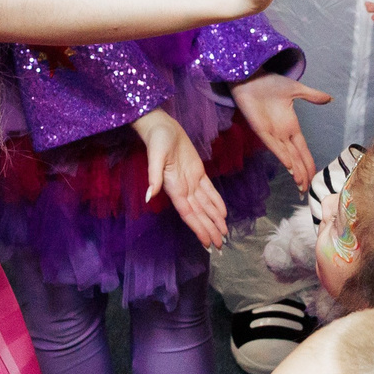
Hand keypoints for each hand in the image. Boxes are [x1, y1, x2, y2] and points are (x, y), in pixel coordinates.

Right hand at [137, 107, 228, 249]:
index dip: (198, 228)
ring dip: (214, 220)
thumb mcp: (155, 157)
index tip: (207, 242)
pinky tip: (223, 213)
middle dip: (209, 229)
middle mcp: (184, 189)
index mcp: (174, 188)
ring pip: (205, 205)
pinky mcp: (198, 172)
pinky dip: (216, 202)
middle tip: (221, 246)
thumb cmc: (157, 141)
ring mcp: (191, 181)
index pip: (189, 214)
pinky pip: (209, 191)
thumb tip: (150, 196)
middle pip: (199, 214)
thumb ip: (154, 177)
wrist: (161, 127)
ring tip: (224, 234)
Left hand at [231, 70, 330, 188]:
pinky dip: (282, 155)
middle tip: (305, 191)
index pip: (303, 150)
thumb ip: (313, 96)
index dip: (309, 163)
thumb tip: (330, 99)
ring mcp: (271, 133)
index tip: (314, 177)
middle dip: (302, 174)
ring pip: (286, 156)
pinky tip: (288, 165)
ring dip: (294, 170)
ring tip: (300, 184)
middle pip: (296, 158)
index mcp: (291, 127)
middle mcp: (282, 134)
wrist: (252, 76)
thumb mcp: (296, 89)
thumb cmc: (270, 83)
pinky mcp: (260, 129)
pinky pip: (273, 145)